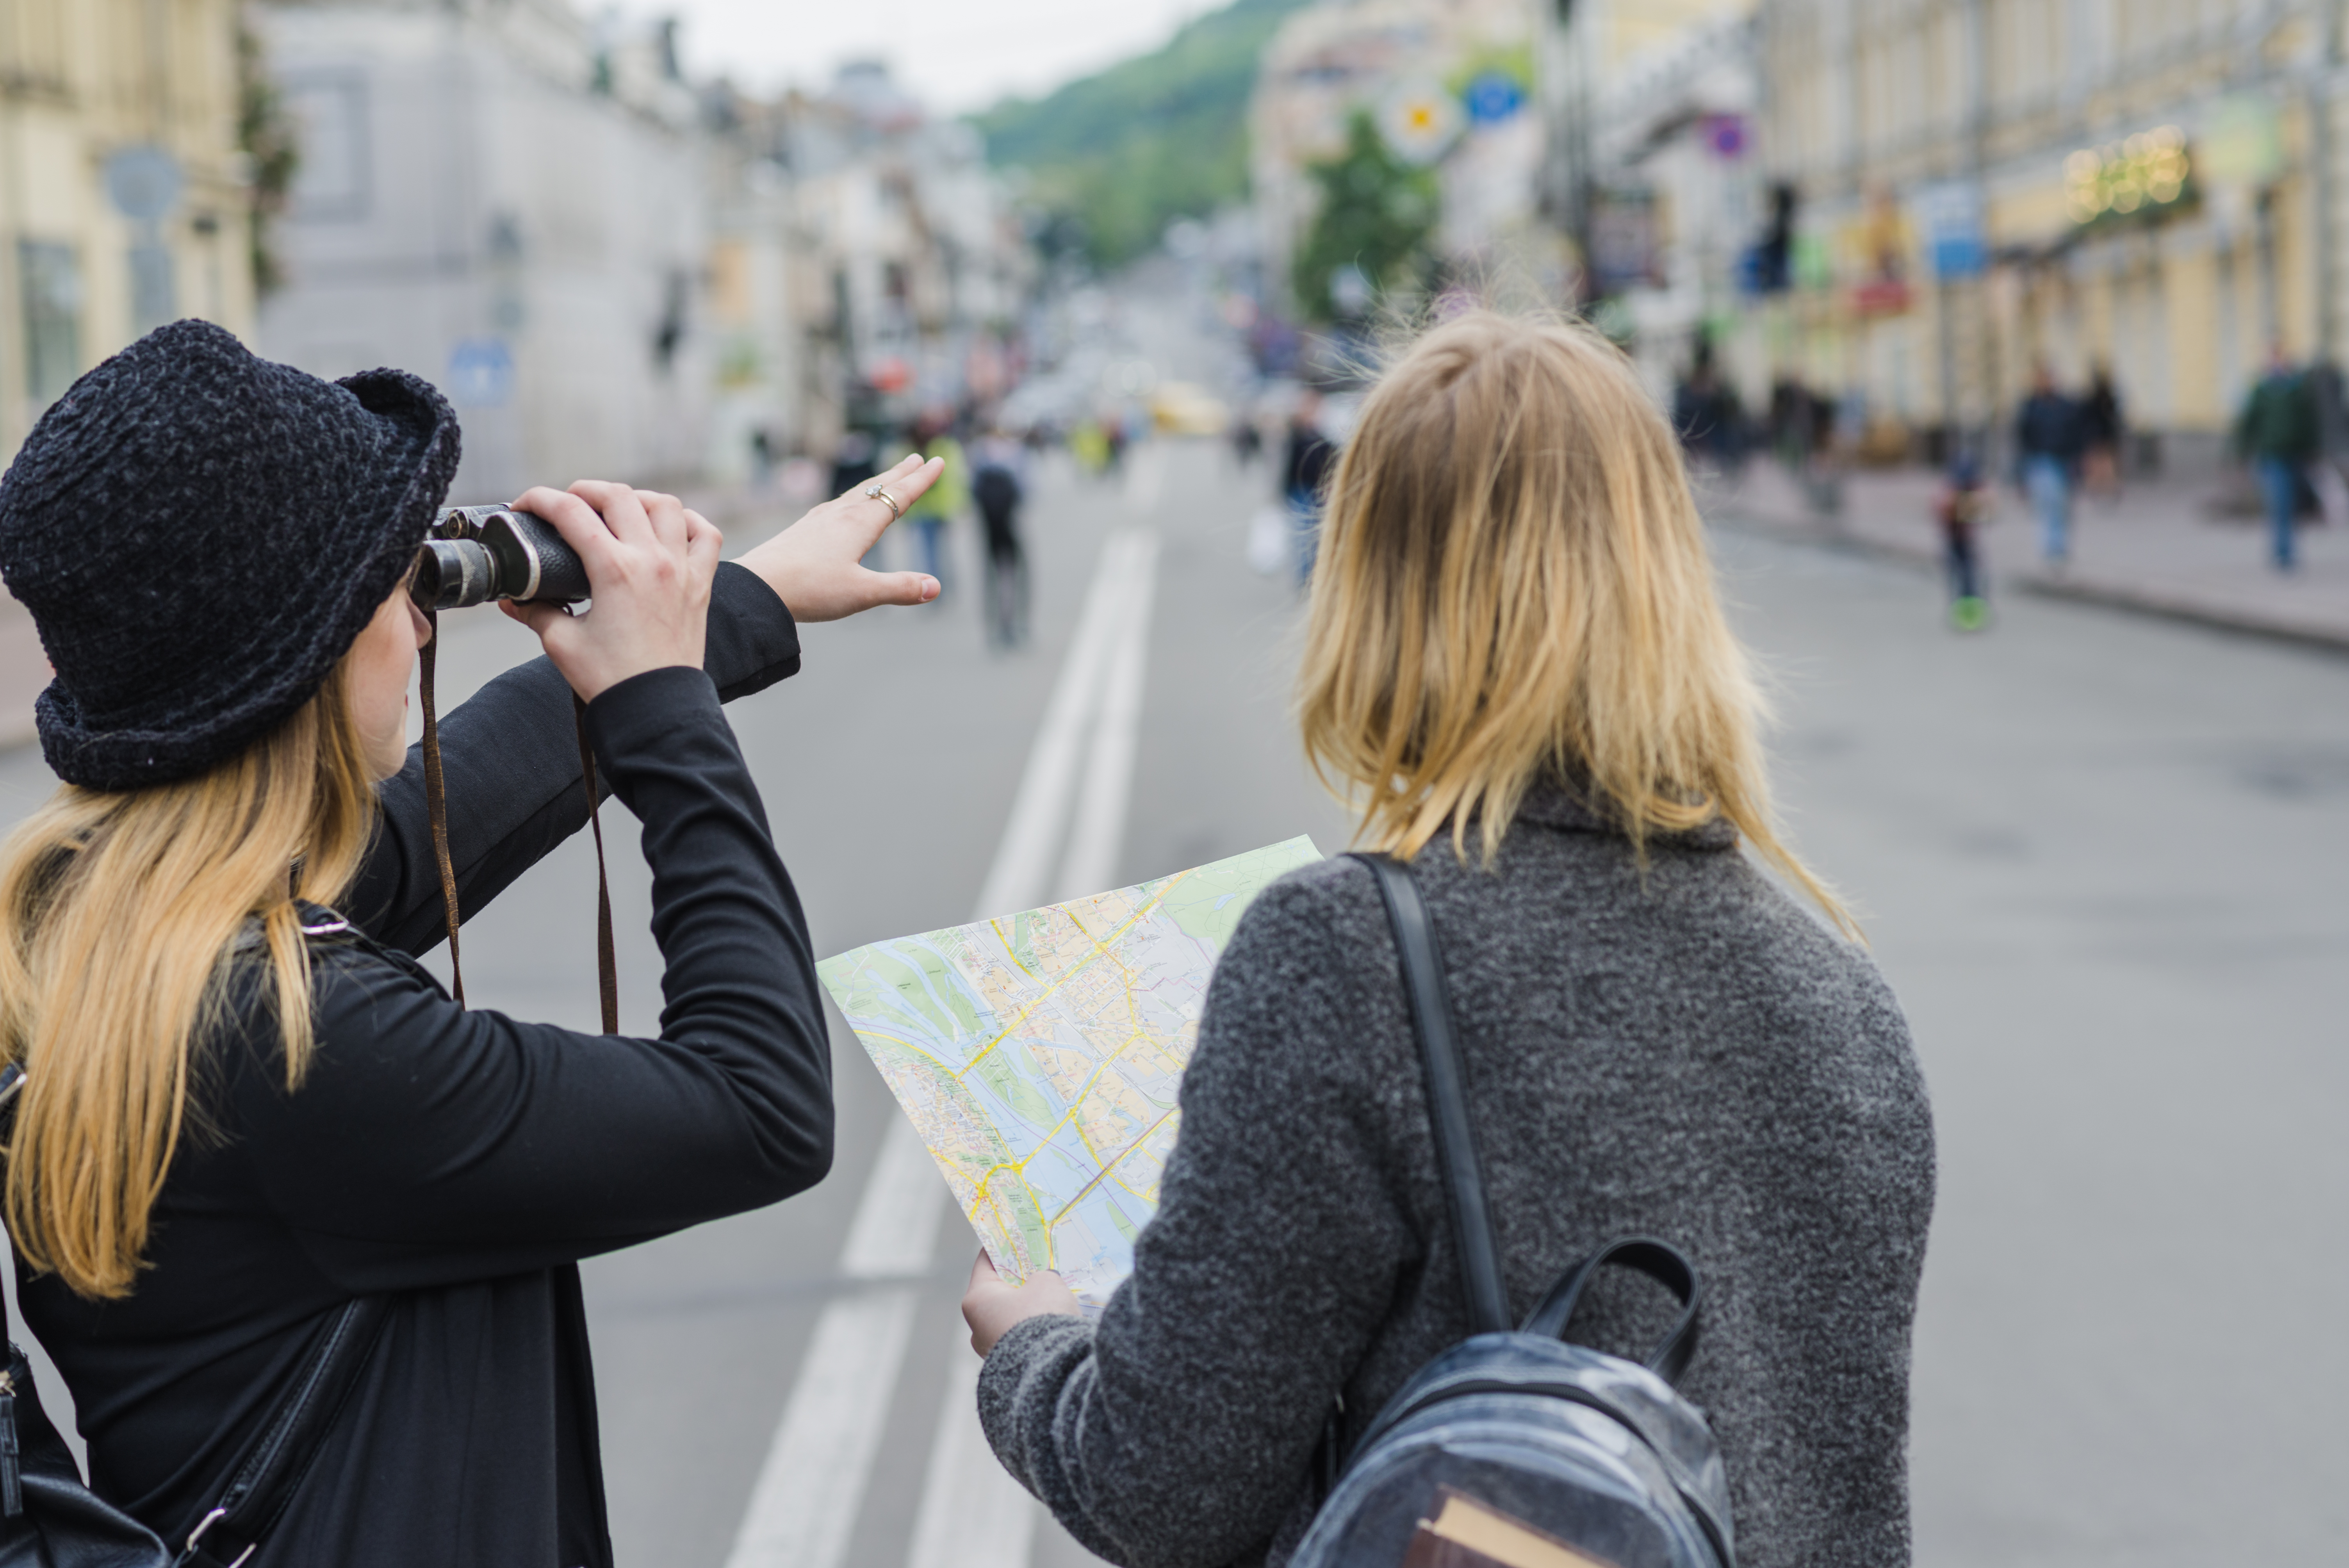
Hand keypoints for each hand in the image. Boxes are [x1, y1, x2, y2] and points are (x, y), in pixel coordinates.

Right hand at [501, 483, 720, 700]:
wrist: (658, 708)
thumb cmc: (612, 680)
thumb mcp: (561, 643)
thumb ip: (535, 611)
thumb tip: (513, 598)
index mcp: (615, 570)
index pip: (571, 512)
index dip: (539, 500)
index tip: (523, 507)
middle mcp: (653, 561)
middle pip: (619, 496)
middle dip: (585, 491)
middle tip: (566, 505)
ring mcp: (682, 569)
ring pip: (666, 506)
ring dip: (637, 499)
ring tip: (616, 511)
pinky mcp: (702, 585)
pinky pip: (706, 535)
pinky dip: (688, 522)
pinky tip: (669, 527)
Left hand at [736, 453, 944, 621]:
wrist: (757, 587)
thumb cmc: (809, 589)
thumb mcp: (861, 593)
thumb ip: (899, 588)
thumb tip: (935, 587)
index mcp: (859, 524)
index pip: (899, 497)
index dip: (921, 481)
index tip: (938, 462)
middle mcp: (840, 515)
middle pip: (877, 488)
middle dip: (900, 474)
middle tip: (917, 458)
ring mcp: (819, 520)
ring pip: (856, 495)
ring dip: (877, 483)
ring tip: (887, 477)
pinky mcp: (803, 530)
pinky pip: (837, 505)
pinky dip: (853, 498)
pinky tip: (845, 506)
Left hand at [962, 1249, 1080, 1355]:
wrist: (1052, 1368)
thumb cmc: (1042, 1315)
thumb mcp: (1046, 1282)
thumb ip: (1040, 1277)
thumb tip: (1042, 1286)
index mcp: (976, 1299)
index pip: (985, 1263)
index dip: (1000, 1248)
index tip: (1011, 1238)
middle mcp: (976, 1326)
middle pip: (997, 1293)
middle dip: (1018, 1281)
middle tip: (1038, 1268)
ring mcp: (990, 1349)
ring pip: (1009, 1318)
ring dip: (1027, 1308)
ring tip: (1051, 1297)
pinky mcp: (1008, 1366)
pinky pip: (1020, 1338)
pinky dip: (1033, 1328)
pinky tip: (1052, 1322)